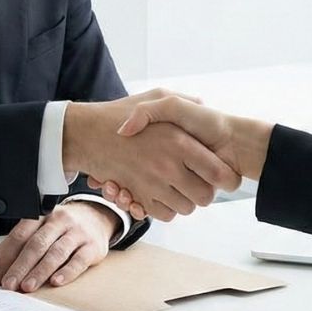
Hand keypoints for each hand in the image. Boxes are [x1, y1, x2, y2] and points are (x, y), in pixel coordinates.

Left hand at [0, 200, 118, 291]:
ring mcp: (77, 233)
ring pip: (56, 252)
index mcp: (40, 217)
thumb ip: (11, 248)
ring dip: (40, 271)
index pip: (19, 235)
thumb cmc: (61, 228)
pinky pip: (80, 259)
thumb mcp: (36, 232)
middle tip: (8, 285)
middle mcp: (59, 221)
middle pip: (36, 244)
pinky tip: (56, 281)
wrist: (96, 218)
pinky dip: (68, 271)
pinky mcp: (93, 246)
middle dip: (20, 266)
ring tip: (27, 287)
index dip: (5, 256)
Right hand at [63, 95, 242, 221]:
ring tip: (181, 187)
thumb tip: (204, 105)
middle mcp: (167, 167)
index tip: (224, 176)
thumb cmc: (121, 112)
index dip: (226, 178)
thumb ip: (186, 101)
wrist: (85, 133)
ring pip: (186, 208)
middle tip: (201, 182)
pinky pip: (164, 215)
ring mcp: (151, 184)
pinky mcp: (137, 197)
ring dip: (186, 201)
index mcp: (179, 142)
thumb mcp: (158, 95)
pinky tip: (164, 194)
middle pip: (205, 197)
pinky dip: (167, 209)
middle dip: (207, 192)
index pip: (218, 173)